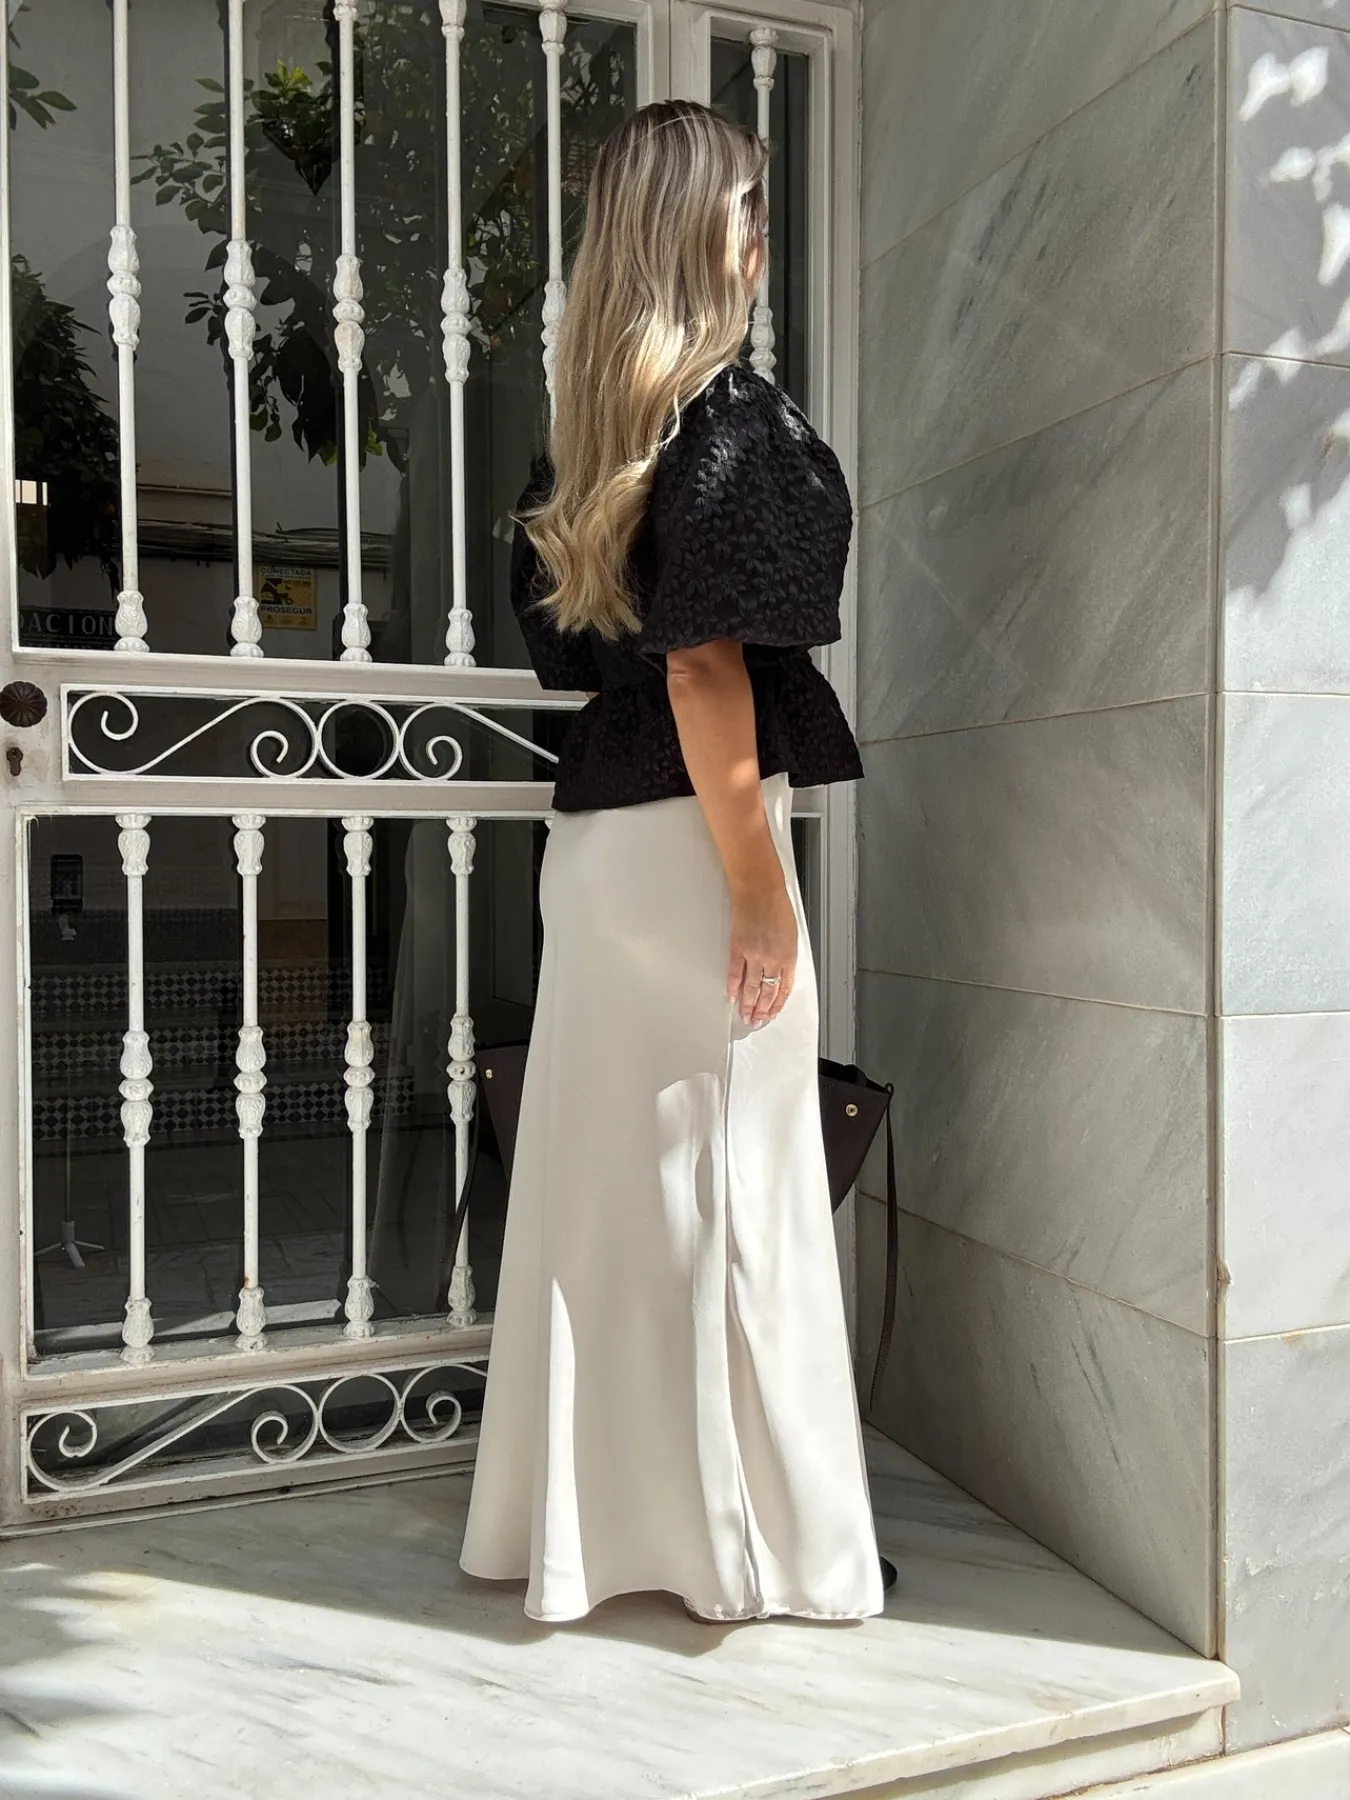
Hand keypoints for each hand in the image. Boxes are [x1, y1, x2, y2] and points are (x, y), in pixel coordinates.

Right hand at [727, 874, 796, 1027]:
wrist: (760, 889)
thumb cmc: (776, 904)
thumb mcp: (791, 932)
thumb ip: (785, 952)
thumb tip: (780, 967)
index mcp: (789, 955)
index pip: (784, 988)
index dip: (778, 1004)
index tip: (773, 1013)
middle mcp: (773, 959)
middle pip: (767, 992)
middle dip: (762, 1010)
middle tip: (757, 1021)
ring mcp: (754, 955)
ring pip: (751, 988)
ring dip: (748, 1005)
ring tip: (745, 1016)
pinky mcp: (738, 948)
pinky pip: (734, 973)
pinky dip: (733, 986)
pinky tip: (732, 995)